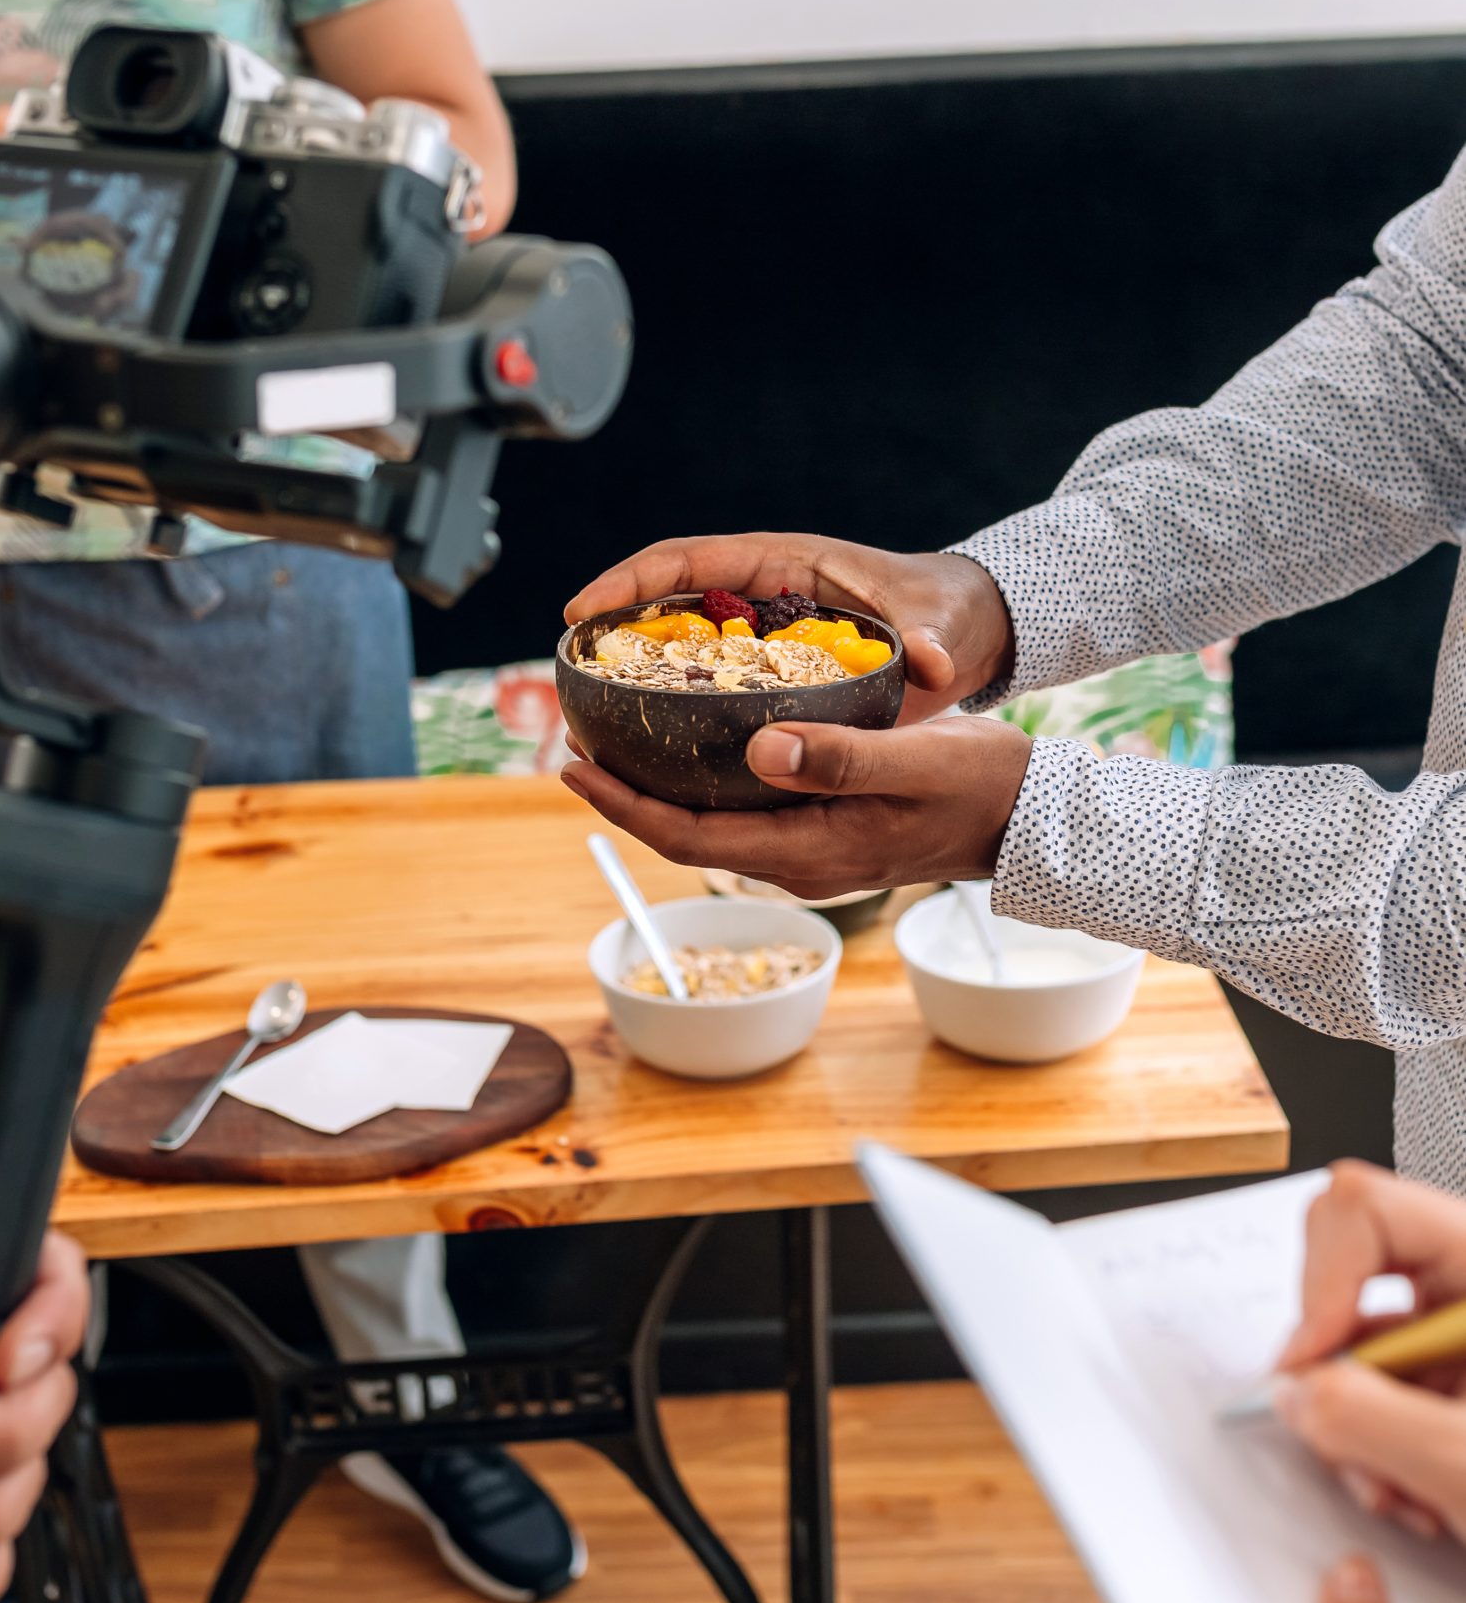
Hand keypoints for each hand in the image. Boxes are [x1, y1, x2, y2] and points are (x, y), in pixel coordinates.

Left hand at [560, 714, 1033, 894]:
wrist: (1028, 818)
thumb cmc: (980, 788)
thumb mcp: (914, 762)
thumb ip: (839, 759)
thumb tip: (760, 749)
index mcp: (806, 853)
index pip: (688, 838)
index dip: (624, 806)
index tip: (575, 768)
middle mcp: (796, 862)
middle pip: (687, 834)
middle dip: (627, 794)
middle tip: (576, 743)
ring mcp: (810, 851)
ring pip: (713, 824)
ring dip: (663, 788)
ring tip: (617, 740)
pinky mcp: (823, 833)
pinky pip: (745, 813)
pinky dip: (707, 782)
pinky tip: (694, 745)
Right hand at [565, 534, 1015, 724]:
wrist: (961, 629)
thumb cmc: (942, 610)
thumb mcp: (936, 624)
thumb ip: (929, 643)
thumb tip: (928, 665)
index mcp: (780, 563)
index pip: (683, 561)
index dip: (627, 583)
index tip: (581, 610)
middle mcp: (757, 596)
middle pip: (661, 605)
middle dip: (608, 633)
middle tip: (564, 676)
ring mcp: (757, 637)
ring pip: (676, 650)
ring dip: (630, 678)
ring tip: (587, 722)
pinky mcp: (766, 674)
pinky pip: (705, 687)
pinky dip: (674, 712)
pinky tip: (649, 753)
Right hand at [1272, 1162, 1465, 1546]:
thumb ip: (1368, 1420)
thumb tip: (1295, 1392)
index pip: (1366, 1211)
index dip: (1322, 1284)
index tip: (1316, 1362)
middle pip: (1356, 1283)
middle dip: (1339, 1376)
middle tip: (1348, 1440)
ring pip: (1367, 1347)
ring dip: (1363, 1428)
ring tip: (1403, 1491)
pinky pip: (1394, 1387)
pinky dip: (1388, 1444)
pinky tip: (1427, 1494)